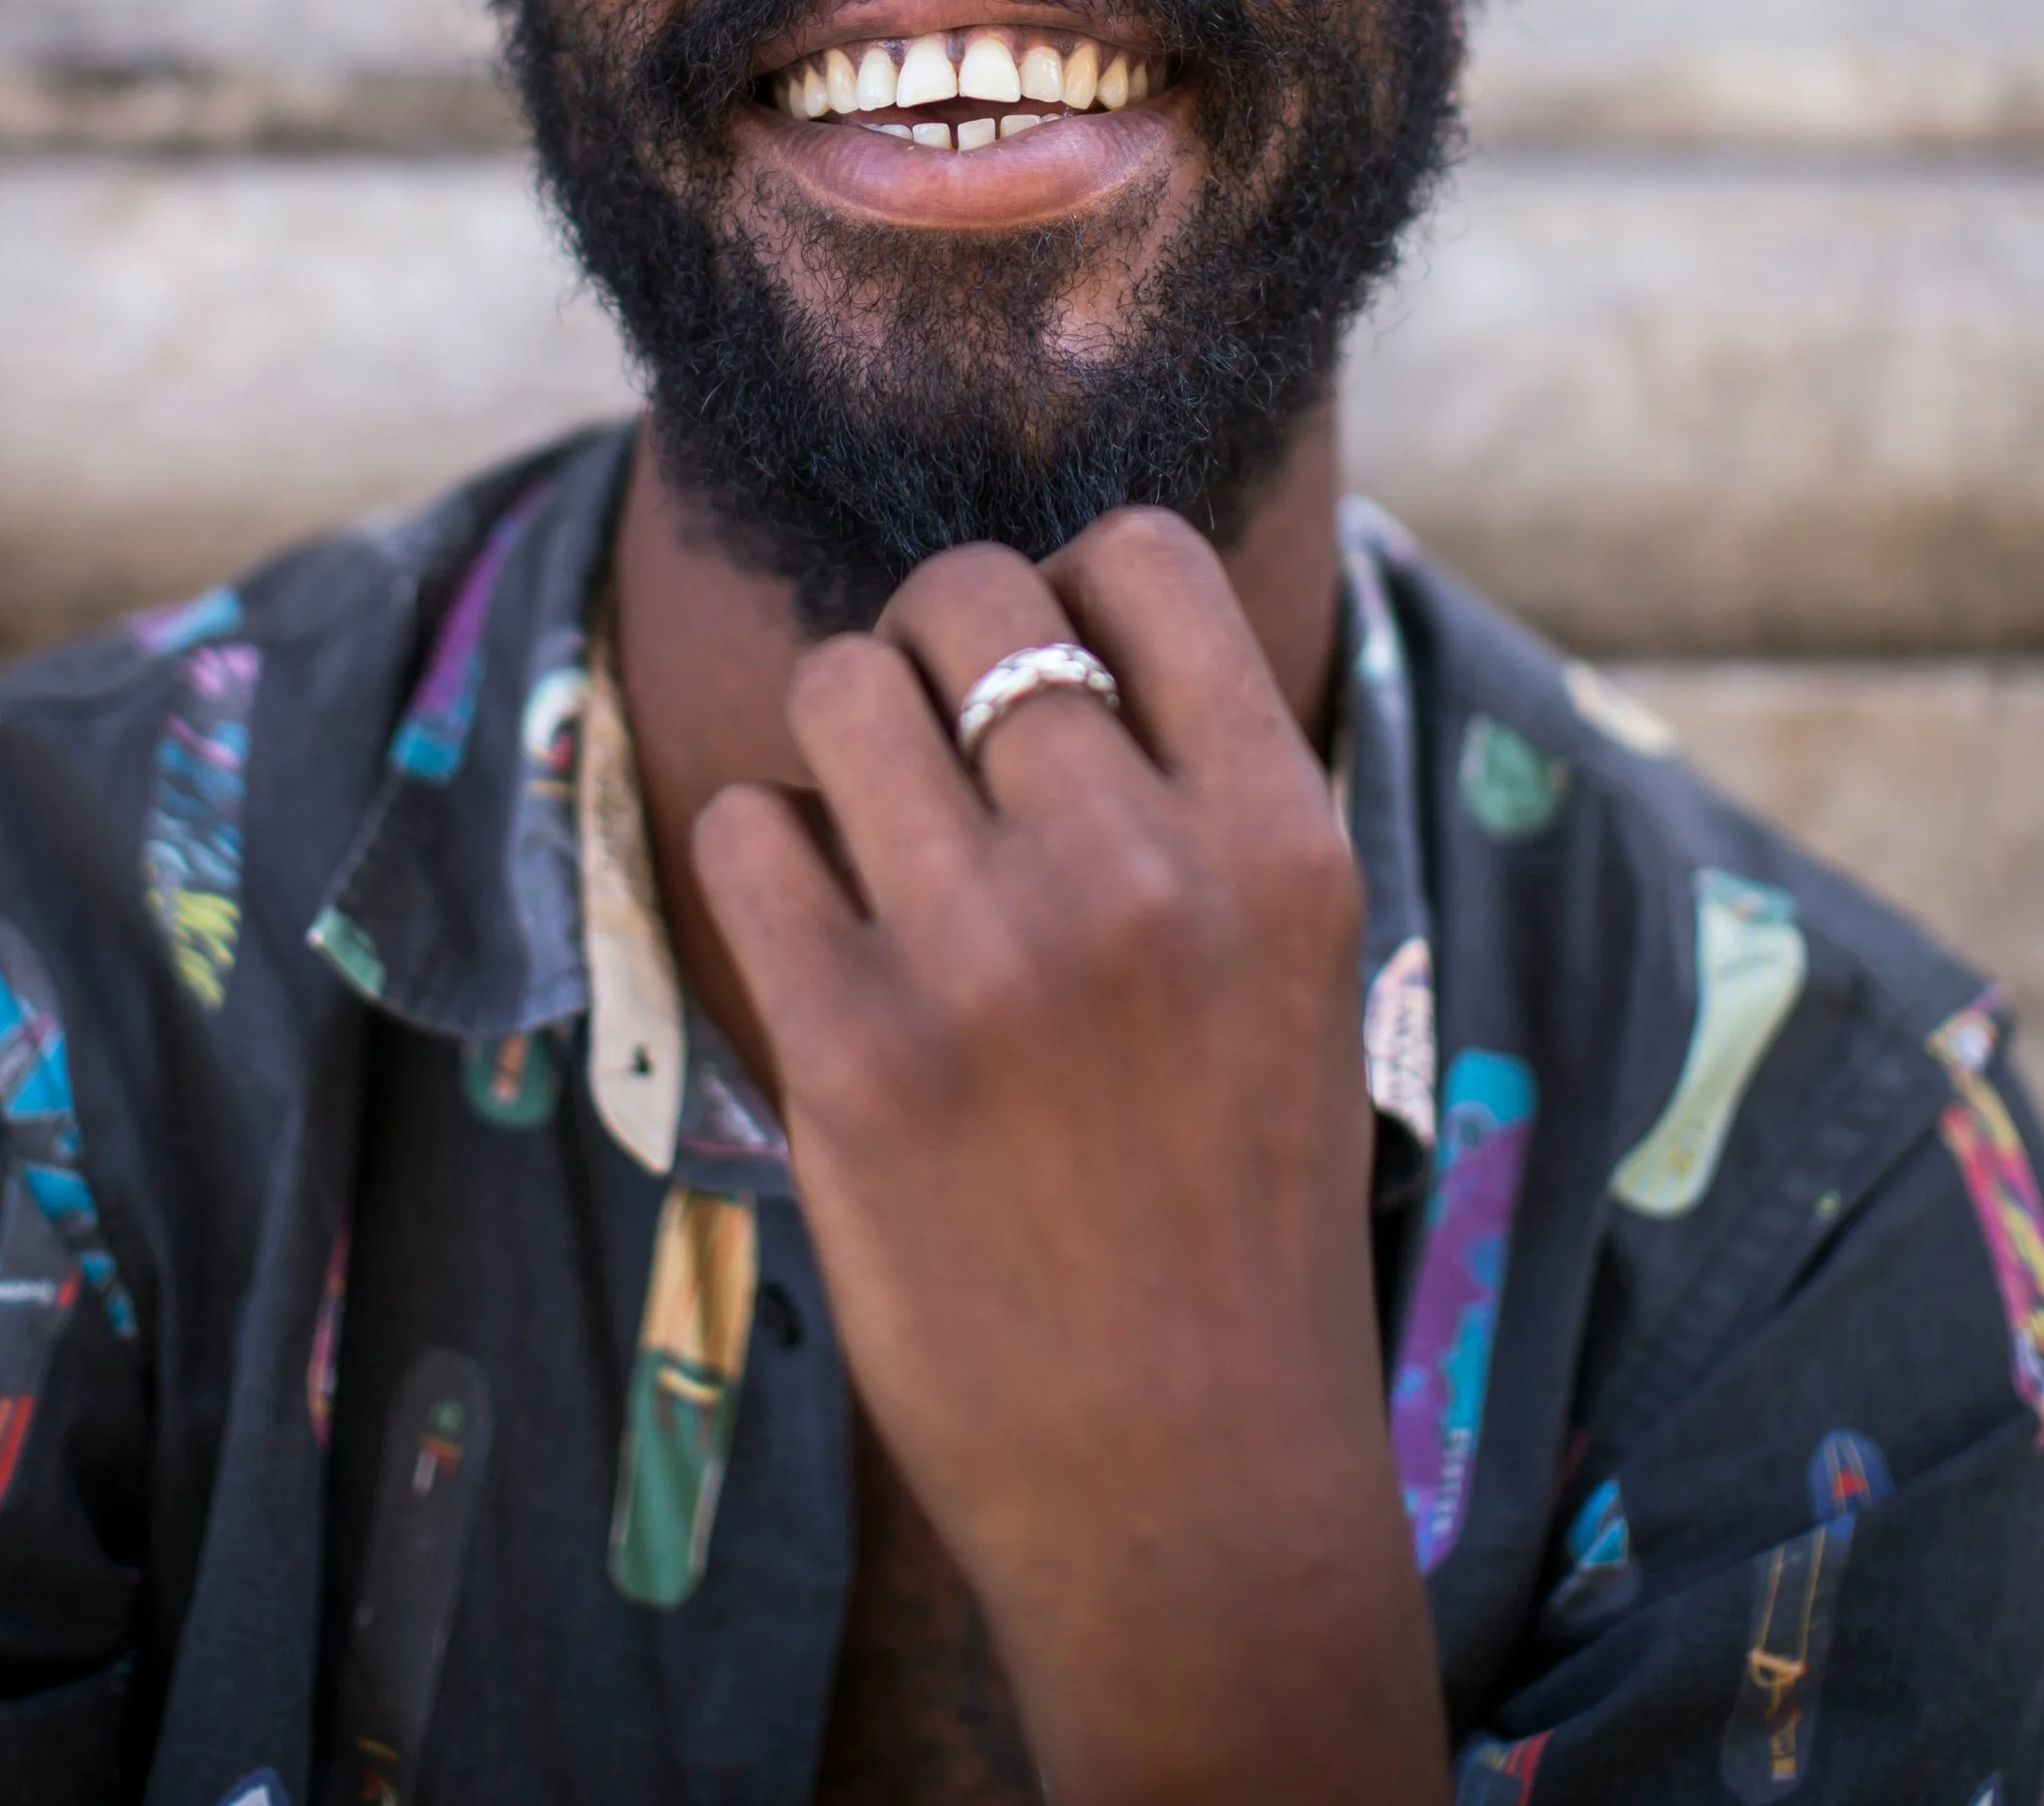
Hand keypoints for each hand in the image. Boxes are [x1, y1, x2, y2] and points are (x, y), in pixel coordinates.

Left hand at [692, 510, 1445, 1805]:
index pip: (1142, 556)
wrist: (1194, 1487)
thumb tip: (1065, 614)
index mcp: (1280, 838)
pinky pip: (746, 828)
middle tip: (938, 742)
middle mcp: (1141, 869)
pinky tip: (824, 937)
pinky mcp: (850, 1054)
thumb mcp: (1296, 968)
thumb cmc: (1240, 1211)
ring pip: (837, 682)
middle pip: (967, 593)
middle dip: (932, 639)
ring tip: (873, 830)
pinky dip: (768, 858)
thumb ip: (1200, 793)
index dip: (1072, 578)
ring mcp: (987, 959)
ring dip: (840, 732)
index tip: (1052, 655)